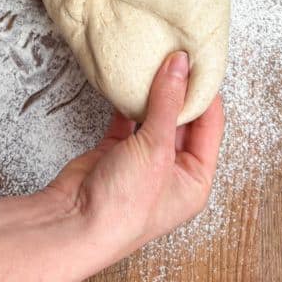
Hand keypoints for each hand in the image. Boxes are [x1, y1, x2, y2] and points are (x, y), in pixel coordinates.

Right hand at [42, 53, 224, 261]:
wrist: (71, 225)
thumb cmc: (121, 209)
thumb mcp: (156, 150)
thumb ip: (168, 103)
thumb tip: (179, 66)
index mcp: (194, 180)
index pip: (211, 126)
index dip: (206, 94)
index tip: (200, 62)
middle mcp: (172, 172)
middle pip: (184, 120)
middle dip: (180, 90)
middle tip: (178, 56)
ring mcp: (143, 163)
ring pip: (155, 118)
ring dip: (154, 94)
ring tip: (158, 61)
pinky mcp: (116, 154)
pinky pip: (128, 121)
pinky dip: (129, 102)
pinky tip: (131, 82)